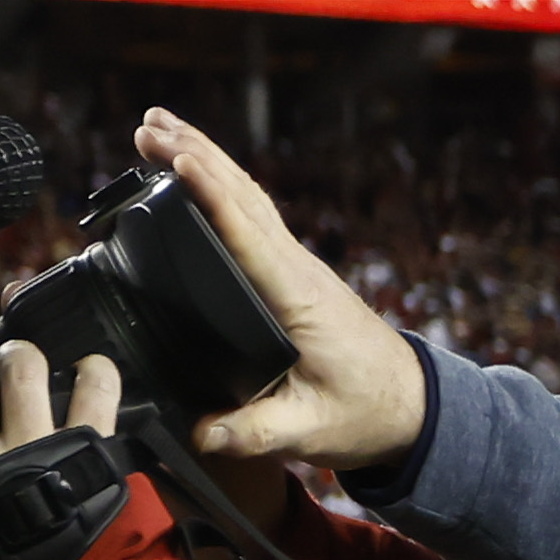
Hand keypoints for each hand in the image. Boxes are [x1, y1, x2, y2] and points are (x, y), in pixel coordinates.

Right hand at [133, 110, 431, 475]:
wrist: (412, 407)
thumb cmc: (365, 414)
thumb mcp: (310, 431)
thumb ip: (255, 432)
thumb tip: (202, 433)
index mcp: (299, 297)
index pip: (247, 233)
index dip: (210, 193)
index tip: (175, 159)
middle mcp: (299, 270)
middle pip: (244, 197)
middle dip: (195, 156)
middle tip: (148, 126)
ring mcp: (298, 266)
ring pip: (248, 198)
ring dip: (206, 159)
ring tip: (159, 128)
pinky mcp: (295, 273)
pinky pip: (253, 215)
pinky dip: (222, 185)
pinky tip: (197, 172)